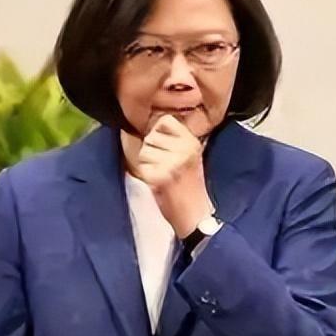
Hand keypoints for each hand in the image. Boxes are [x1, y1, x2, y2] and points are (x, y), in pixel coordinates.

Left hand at [134, 114, 212, 237]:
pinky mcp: (159, 176)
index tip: (165, 146)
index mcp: (192, 142)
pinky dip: (145, 175)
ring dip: (147, 163)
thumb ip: (176, 139)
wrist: (194, 214)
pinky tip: (158, 183)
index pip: (165, 121)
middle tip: (166, 166)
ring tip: (163, 174)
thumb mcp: (191, 156)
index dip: (159, 131)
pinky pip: (141, 166)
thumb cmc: (190, 186)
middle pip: (150, 136)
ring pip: (143, 151)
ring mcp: (171, 163)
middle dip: (152, 150)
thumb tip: (154, 124)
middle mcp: (183, 150)